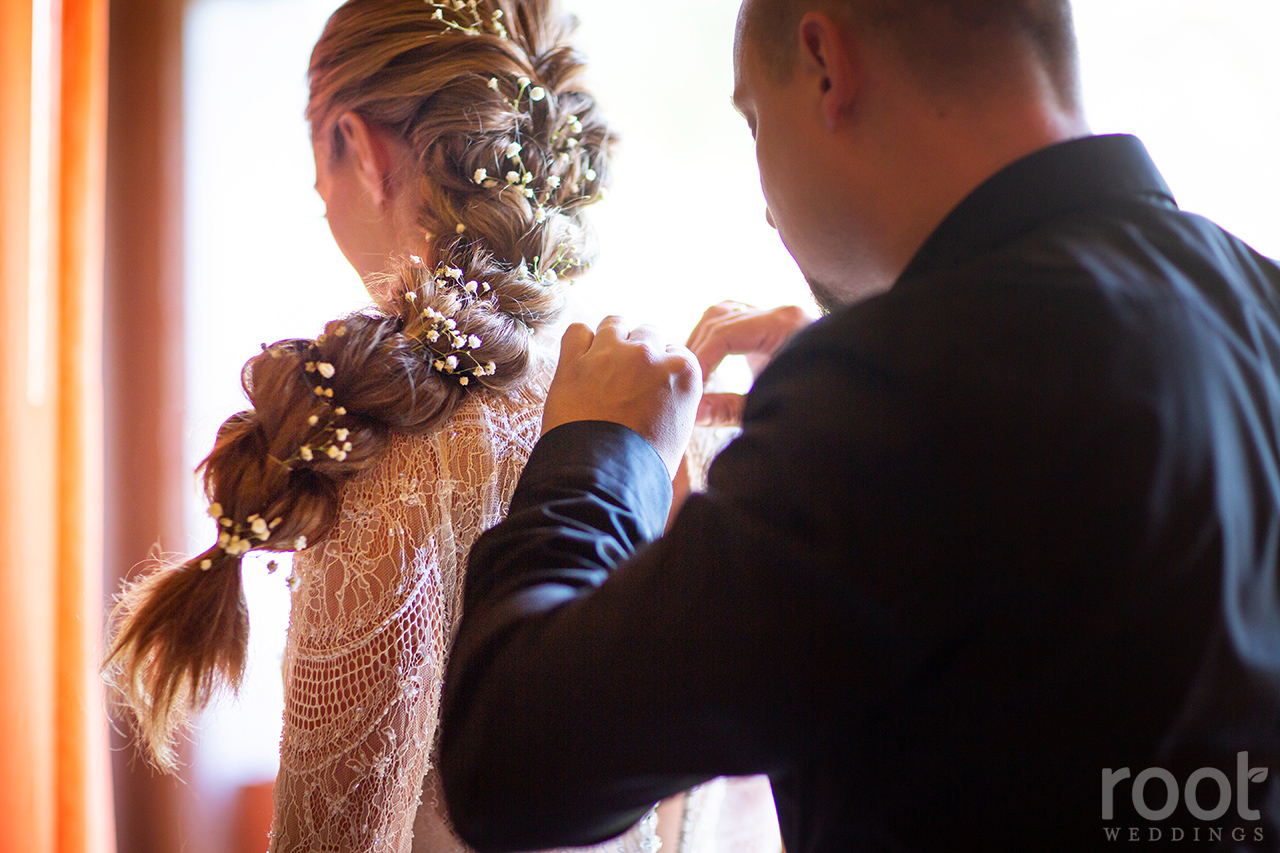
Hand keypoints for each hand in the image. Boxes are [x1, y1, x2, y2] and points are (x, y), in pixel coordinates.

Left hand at [543, 317, 701, 477]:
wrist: (603, 481)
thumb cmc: (644, 467)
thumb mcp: (679, 431)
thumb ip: (675, 399)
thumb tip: (663, 393)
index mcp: (684, 372)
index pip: (677, 352)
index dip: (663, 368)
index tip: (653, 383)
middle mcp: (650, 355)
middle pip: (649, 333)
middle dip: (641, 351)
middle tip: (628, 377)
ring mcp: (611, 354)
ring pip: (615, 323)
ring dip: (612, 338)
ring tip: (605, 363)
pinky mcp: (574, 362)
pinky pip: (577, 331)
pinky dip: (580, 342)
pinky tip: (580, 361)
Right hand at [685, 301, 814, 426]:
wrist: (852, 400)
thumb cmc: (818, 404)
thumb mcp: (770, 407)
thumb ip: (729, 410)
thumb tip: (692, 412)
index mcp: (784, 325)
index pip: (724, 333)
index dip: (699, 360)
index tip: (685, 386)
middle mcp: (780, 312)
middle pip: (719, 317)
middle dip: (696, 348)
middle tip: (680, 380)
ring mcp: (777, 315)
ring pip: (723, 313)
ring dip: (702, 339)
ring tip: (689, 371)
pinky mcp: (774, 325)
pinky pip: (734, 319)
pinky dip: (715, 337)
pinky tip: (706, 363)